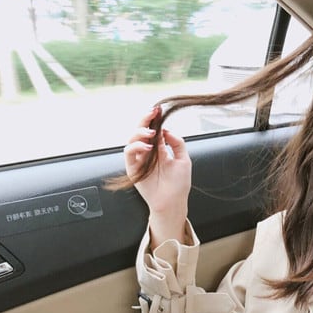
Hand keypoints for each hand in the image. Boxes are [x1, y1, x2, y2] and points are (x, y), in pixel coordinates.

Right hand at [124, 106, 190, 247]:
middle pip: (140, 131)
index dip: (153, 119)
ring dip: (140, 133)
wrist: (173, 202)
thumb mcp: (184, 159)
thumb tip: (166, 130)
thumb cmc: (179, 184)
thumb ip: (176, 143)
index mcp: (159, 149)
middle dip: (145, 120)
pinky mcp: (132, 168)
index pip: (153, 129)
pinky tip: (147, 147)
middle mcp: (147, 152)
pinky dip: (136, 146)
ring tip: (151, 134)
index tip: (157, 110)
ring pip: (132, 139)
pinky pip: (129, 152)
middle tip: (151, 114)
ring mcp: (139, 159)